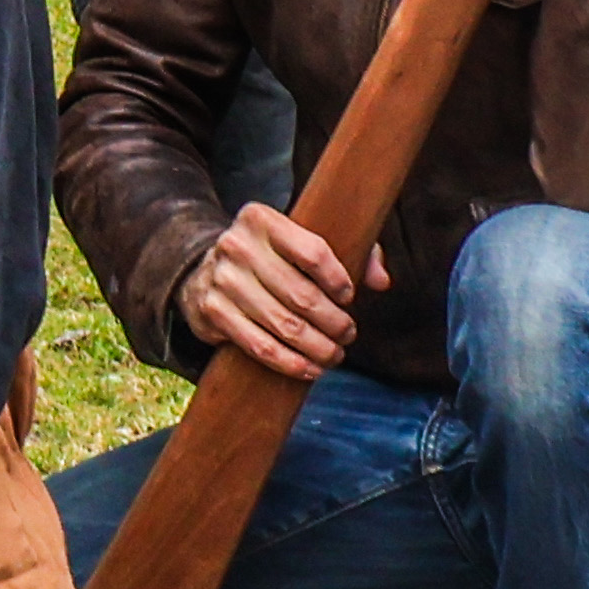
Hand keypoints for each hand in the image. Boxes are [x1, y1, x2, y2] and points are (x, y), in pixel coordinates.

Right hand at [174, 200, 383, 382]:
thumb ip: (352, 251)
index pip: (313, 252)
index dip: (339, 280)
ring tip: (334, 354)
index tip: (349, 297)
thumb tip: (381, 282)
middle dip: (335, 323)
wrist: (207, 270)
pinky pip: (260, 346)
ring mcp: (222, 280)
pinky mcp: (212, 312)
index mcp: (261, 220)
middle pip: (301, 295)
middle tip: (348, 333)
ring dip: (318, 348)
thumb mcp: (303, 239)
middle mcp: (237, 246)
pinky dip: (292, 363)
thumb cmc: (271, 256)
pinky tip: (311, 368)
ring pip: (284, 325)